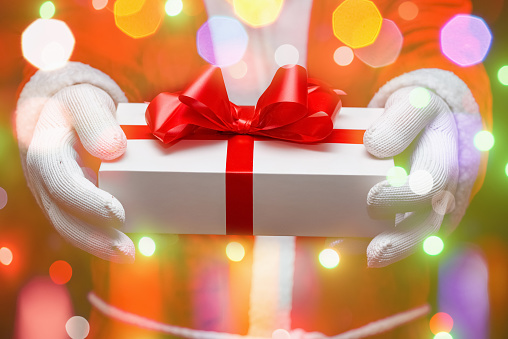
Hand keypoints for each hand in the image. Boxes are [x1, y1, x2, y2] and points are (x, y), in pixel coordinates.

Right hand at [17, 71, 134, 262]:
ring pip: (68, 226)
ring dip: (97, 244)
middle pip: (61, 215)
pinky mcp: (63, 200)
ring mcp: (50, 193)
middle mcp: (42, 178)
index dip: (88, 201)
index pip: (61, 181)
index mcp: (45, 151)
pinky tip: (122, 244)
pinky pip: (76, 223)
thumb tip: (113, 149)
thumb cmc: (78, 105)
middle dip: (94, 237)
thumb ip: (96, 121)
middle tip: (128, 251)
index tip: (119, 215)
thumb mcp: (86, 102)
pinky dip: (98, 237)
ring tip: (129, 254)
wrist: (62, 111)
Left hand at [362, 86, 458, 266]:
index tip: (373, 199)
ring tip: (349, 256)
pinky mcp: (413, 214)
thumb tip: (374, 146)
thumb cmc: (416, 115)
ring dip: (383, 251)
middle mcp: (443, 186)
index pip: (433, 179)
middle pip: (428, 222)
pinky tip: (340, 245)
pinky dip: (366, 242)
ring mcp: (429, 205)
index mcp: (444, 155)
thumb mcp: (413, 105)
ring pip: (413, 236)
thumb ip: (399, 121)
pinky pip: (395, 234)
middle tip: (374, 254)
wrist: (425, 123)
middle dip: (401, 242)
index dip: (405, 194)